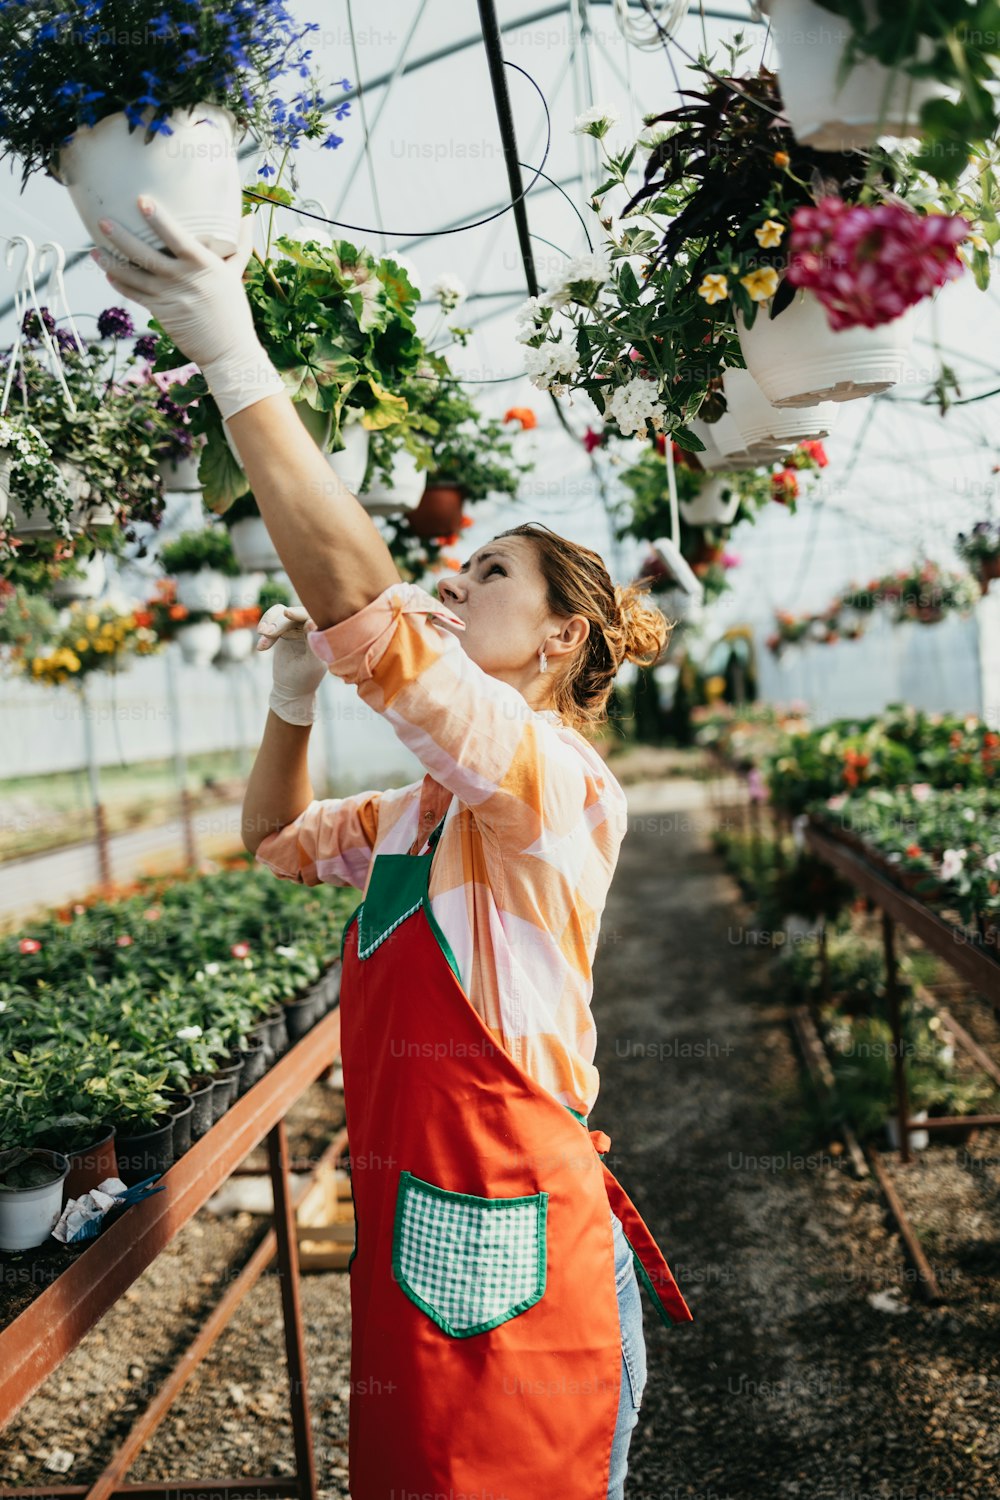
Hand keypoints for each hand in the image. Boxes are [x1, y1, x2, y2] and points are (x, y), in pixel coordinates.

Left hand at [91, 197, 285, 420]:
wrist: (229, 350)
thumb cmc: (234, 310)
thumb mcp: (237, 274)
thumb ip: (240, 245)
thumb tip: (249, 217)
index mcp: (203, 264)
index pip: (176, 236)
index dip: (158, 218)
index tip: (142, 200)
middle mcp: (181, 278)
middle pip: (144, 254)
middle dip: (120, 236)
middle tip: (102, 220)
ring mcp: (167, 296)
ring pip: (131, 275)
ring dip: (110, 261)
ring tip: (94, 247)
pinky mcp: (160, 312)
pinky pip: (133, 294)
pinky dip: (119, 283)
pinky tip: (108, 272)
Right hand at [257, 604, 327, 725]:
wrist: (291, 689)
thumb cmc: (305, 678)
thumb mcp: (311, 663)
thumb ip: (313, 644)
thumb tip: (311, 621)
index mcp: (322, 632)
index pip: (312, 615)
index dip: (299, 613)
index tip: (287, 614)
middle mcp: (310, 626)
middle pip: (293, 614)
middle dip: (279, 622)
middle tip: (267, 633)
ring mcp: (296, 627)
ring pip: (280, 613)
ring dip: (269, 622)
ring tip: (262, 635)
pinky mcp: (283, 630)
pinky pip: (272, 619)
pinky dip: (265, 628)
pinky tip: (261, 647)